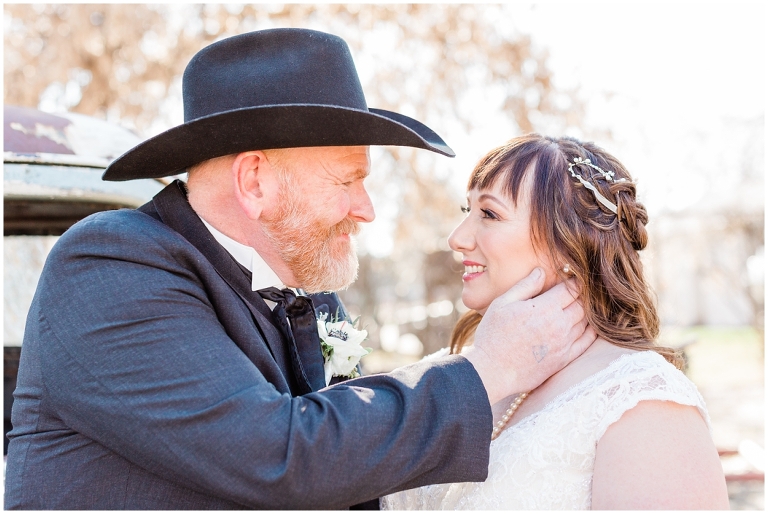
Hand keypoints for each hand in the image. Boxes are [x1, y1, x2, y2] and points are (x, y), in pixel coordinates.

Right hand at [462, 267, 595, 404]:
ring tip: (582, 306)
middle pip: (582, 305)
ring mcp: (564, 344)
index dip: (574, 281)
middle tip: (578, 291)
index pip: (571, 289)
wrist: (492, 371)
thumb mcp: (503, 303)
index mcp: (545, 308)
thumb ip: (525, 286)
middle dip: (582, 296)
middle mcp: (559, 325)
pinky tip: (588, 327)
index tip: (572, 278)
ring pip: (586, 322)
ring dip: (586, 312)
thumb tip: (541, 271)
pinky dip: (591, 332)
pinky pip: (586, 342)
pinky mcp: (564, 360)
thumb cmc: (493, 335)